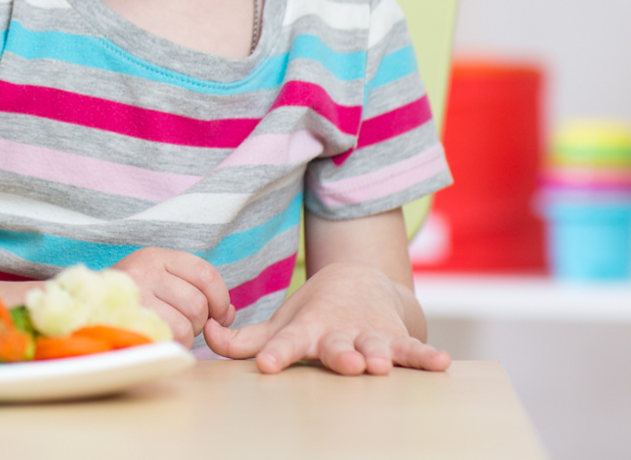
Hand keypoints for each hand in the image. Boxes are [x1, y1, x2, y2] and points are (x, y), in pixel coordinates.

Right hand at [112, 247, 233, 345]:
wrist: (82, 309)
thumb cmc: (129, 299)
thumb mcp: (158, 280)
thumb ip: (194, 289)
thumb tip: (228, 314)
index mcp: (155, 256)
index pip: (206, 274)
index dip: (220, 299)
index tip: (217, 315)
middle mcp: (145, 271)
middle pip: (198, 303)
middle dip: (199, 322)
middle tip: (183, 324)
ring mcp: (136, 296)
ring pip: (187, 324)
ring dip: (186, 336)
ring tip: (168, 331)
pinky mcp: (133, 322)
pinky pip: (172, 338)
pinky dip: (173, 344)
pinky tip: (160, 338)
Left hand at [202, 261, 451, 374]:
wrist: (360, 282)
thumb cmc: (314, 314)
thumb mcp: (280, 324)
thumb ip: (245, 340)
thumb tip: (207, 336)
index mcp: (305, 330)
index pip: (287, 342)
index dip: (277, 353)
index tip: (267, 366)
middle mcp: (338, 332)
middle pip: (337, 347)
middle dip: (340, 356)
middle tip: (343, 363)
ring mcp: (369, 335)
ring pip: (375, 347)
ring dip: (378, 354)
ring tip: (381, 363)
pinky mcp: (397, 338)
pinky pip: (413, 349)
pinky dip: (427, 356)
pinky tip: (442, 363)